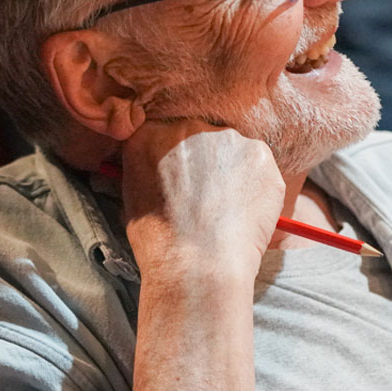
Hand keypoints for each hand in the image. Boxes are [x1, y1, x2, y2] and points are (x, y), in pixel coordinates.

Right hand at [120, 116, 284, 278]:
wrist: (199, 263)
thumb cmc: (161, 243)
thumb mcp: (133, 199)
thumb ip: (149, 171)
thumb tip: (164, 172)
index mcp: (150, 135)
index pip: (165, 136)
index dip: (177, 162)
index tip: (183, 181)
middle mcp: (188, 127)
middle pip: (200, 137)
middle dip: (205, 162)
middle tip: (208, 199)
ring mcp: (227, 137)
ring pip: (232, 150)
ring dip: (232, 172)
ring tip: (227, 211)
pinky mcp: (259, 153)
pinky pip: (259, 165)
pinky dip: (256, 185)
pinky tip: (246, 212)